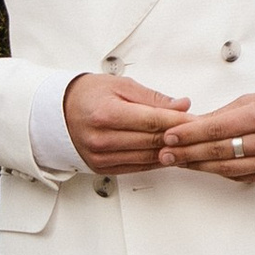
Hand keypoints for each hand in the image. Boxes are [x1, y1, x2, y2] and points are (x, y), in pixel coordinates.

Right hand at [65, 72, 189, 171]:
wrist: (58, 111)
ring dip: (170, 152)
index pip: (152, 121)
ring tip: (186, 143)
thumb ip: (153, 98)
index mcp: (106, 115)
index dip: (179, 122)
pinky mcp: (101, 168)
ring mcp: (100, 156)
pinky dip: (155, 161)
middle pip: (152, 141)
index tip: (196, 119)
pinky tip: (167, 153)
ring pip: (147, 158)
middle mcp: (101, 139)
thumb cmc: (88, 95)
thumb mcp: (121, 86)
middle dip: (179, 136)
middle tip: (197, 131)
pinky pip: (137, 168)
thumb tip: (182, 105)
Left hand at [158, 88, 254, 183]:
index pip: (216, 128)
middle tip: (166, 153)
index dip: (189, 134)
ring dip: (198, 165)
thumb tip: (190, 125)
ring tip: (179, 161)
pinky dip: (218, 171)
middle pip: (218, 151)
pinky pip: (239, 176)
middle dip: (187, 152)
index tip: (169, 136)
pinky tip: (203, 166)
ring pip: (226, 168)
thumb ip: (221, 115)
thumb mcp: (252, 101)